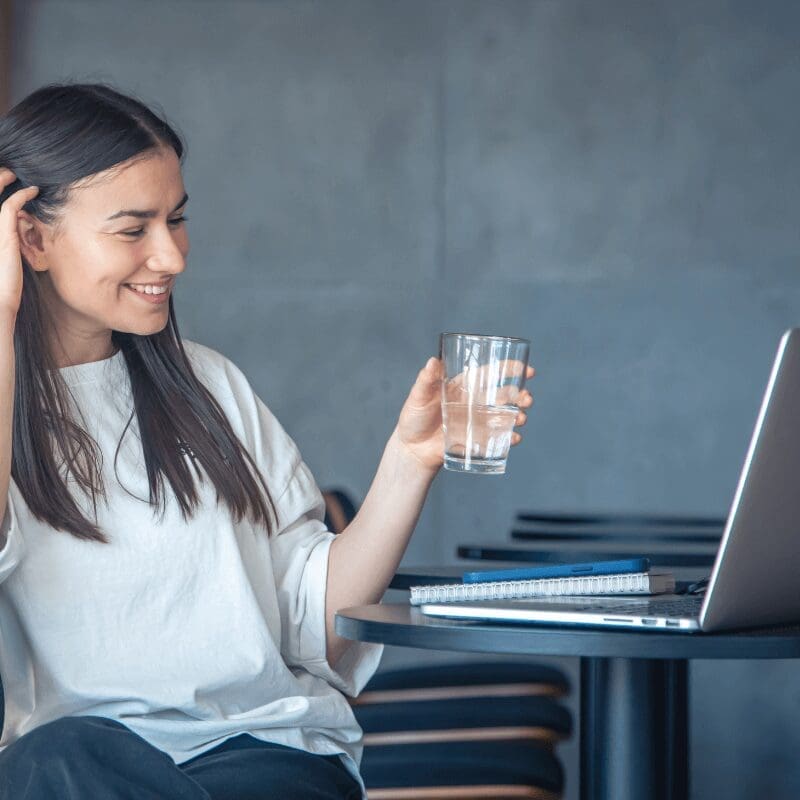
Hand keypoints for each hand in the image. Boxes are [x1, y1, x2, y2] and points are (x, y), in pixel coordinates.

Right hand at [0, 168, 38, 315]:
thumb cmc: (4, 284)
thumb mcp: (7, 257)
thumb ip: (8, 240)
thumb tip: (19, 228)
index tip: (7, 180)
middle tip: (8, 171)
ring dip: (5, 181)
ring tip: (17, 175)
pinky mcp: (3, 236)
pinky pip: (9, 207)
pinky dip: (21, 196)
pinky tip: (32, 191)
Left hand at [393, 357, 535, 473]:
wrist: (411, 449)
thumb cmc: (413, 418)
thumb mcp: (418, 397)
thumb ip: (426, 380)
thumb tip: (433, 361)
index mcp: (464, 386)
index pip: (490, 373)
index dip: (509, 369)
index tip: (526, 369)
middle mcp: (475, 402)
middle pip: (504, 396)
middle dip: (520, 396)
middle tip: (527, 399)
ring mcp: (478, 422)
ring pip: (505, 416)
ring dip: (518, 416)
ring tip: (521, 418)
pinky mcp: (477, 440)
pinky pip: (498, 439)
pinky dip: (509, 438)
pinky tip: (514, 438)